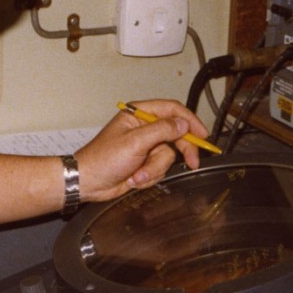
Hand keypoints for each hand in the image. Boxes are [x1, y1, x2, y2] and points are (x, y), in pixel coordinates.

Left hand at [75, 99, 209, 203]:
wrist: (89, 182)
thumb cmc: (103, 159)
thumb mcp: (135, 142)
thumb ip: (162, 130)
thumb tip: (183, 124)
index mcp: (139, 114)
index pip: (172, 110)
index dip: (190, 121)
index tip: (202, 134)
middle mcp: (144, 128)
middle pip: (176, 134)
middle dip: (182, 151)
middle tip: (192, 162)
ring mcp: (145, 146)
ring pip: (168, 155)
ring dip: (154, 168)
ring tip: (137, 174)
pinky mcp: (145, 162)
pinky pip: (160, 168)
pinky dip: (149, 176)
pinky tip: (134, 178)